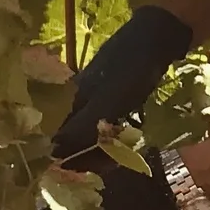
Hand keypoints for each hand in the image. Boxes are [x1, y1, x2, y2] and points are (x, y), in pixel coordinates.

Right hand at [55, 9, 194, 161]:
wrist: (157, 35)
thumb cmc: (131, 69)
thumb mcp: (107, 101)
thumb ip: (83, 126)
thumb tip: (52, 151)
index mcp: (73, 98)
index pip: (62, 135)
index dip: (69, 155)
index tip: (81, 174)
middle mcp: (81, 95)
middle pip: (77, 132)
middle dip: (89, 152)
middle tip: (110, 167)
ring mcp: (100, 91)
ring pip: (95, 125)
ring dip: (104, 144)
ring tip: (121, 156)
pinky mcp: (118, 88)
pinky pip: (111, 116)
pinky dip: (117, 129)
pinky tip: (128, 136)